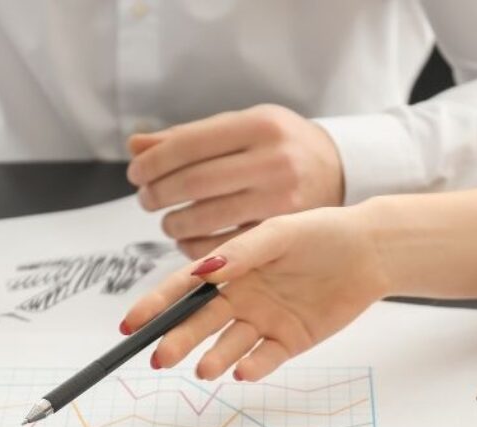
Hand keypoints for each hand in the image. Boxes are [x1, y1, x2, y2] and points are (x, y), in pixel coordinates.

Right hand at [119, 205, 387, 380]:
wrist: (368, 252)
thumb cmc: (321, 233)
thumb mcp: (278, 233)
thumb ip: (241, 252)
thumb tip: (204, 270)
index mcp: (229, 268)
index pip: (183, 288)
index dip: (155, 305)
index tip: (131, 324)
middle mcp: (240, 297)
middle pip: (200, 322)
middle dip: (177, 339)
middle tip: (160, 356)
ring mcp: (262, 320)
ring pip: (229, 344)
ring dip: (214, 357)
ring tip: (204, 369)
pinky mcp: (289, 340)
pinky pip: (265, 357)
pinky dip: (252, 366)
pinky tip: (241, 370)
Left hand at [126, 105, 343, 258]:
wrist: (340, 171)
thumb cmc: (281, 146)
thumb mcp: (244, 126)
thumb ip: (191, 136)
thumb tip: (136, 146)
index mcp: (259, 125)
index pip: (189, 143)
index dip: (154, 161)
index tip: (137, 173)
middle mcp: (273, 161)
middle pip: (194, 182)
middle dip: (158, 193)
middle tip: (146, 200)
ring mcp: (282, 200)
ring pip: (206, 218)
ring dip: (174, 223)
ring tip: (168, 221)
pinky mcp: (284, 234)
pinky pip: (225, 247)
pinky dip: (196, 249)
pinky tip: (189, 241)